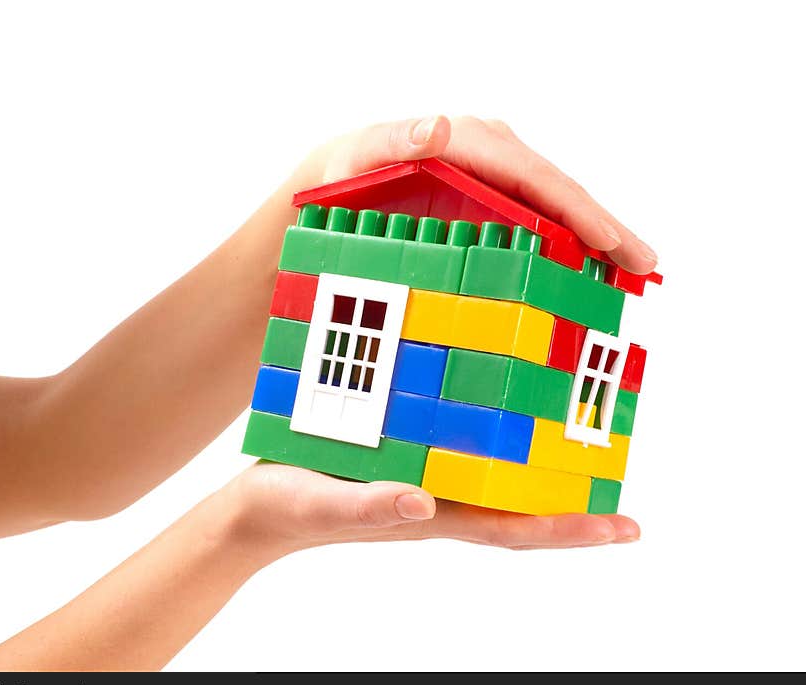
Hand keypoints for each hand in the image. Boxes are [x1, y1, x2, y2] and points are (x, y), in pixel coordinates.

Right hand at [212, 463, 638, 559]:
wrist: (254, 509)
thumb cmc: (286, 506)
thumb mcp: (326, 501)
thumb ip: (373, 504)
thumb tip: (425, 504)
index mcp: (431, 515)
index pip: (516, 528)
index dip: (572, 529)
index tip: (627, 526)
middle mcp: (439, 499)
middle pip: (520, 506)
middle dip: (573, 501)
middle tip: (621, 475)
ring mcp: (423, 480)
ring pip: (495, 478)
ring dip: (539, 469)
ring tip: (579, 442)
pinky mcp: (402, 459)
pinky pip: (460, 452)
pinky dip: (492, 441)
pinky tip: (498, 415)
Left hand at [296, 115, 656, 274]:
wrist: (328, 194)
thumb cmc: (341, 176)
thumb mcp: (356, 157)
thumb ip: (393, 140)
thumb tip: (438, 125)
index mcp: (470, 141)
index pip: (537, 177)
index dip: (579, 210)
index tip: (612, 244)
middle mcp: (491, 153)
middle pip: (559, 191)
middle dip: (605, 227)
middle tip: (645, 265)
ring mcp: (493, 175)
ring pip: (555, 205)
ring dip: (595, 236)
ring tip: (631, 270)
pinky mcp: (489, 197)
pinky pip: (538, 216)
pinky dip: (567, 240)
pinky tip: (588, 267)